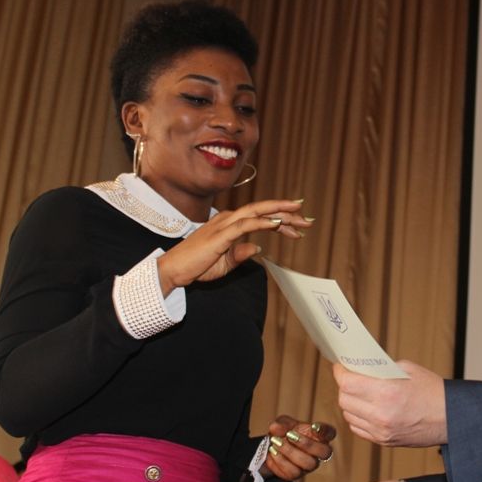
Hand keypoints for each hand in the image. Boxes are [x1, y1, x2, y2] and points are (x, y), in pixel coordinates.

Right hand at [157, 199, 313, 293]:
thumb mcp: (225, 263)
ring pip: (257, 212)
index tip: (298, 222)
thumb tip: (258, 247)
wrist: (173, 271)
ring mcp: (224, 225)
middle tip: (308, 217)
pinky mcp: (221, 235)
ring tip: (299, 216)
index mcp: (228, 224)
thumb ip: (241, 254)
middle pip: (262, 210)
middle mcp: (227, 219)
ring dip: (280, 214)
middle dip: (286, 212)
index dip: (280, 217)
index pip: (259, 216)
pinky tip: (277, 224)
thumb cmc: (196, 266)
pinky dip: (262, 222)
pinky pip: (245, 225)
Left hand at [261, 416, 335, 481]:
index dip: (325, 431)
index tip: (313, 426)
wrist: (273, 447)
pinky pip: (293, 472)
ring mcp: (309, 465)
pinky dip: (280, 461)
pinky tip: (273, 452)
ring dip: (290, 452)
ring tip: (276, 442)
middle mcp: (318, 452)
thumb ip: (282, 423)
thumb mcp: (283, 423)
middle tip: (289, 435)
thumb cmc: (284, 432)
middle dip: (307, 444)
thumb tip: (278, 428)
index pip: (330, 433)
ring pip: (308, 463)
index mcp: (319, 435)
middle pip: (325, 452)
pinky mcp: (297, 475)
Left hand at [334, 361, 446, 446]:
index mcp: (386, 392)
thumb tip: (361, 367)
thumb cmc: (433, 392)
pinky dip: (357, 417)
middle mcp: (380, 413)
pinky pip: (358, 428)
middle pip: (344, 399)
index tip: (341, 367)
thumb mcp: (408, 370)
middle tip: (351, 378)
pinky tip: (367, 409)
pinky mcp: (383, 441)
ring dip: (350, 403)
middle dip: (345, 386)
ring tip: (361, 394)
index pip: (347, 383)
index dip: (340, 372)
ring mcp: (381, 430)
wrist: (451, 419)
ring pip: (348, 415)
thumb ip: (381, 368)